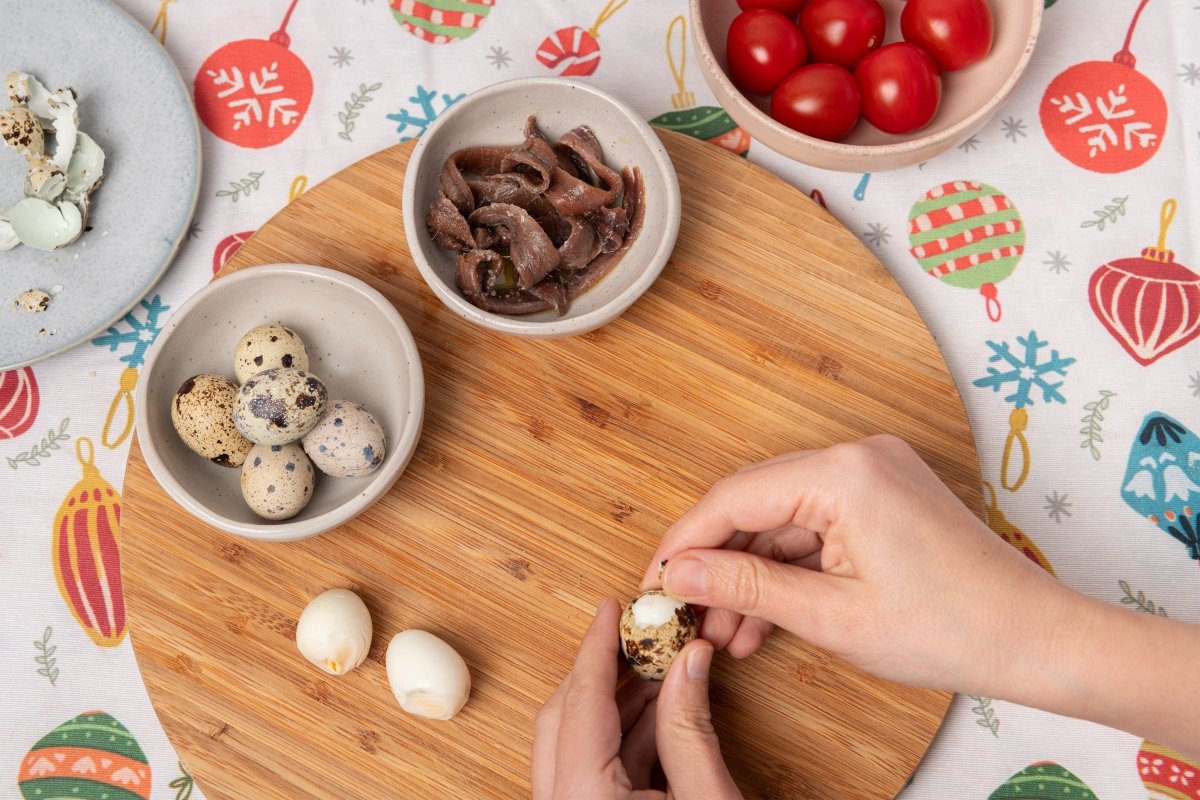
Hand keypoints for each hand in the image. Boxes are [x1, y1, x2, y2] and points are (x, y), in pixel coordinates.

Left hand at [532, 599, 740, 799]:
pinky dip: (625, 741)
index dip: (598, 647)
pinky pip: (591, 771)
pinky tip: (663, 716)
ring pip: (577, 744)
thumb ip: (690, 730)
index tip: (610, 609)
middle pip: (565, 718)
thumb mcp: (705, 798)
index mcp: (583, 797)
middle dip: (604, 672)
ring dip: (620, 708)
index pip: (583, 702)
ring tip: (663, 672)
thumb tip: (690, 660)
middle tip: (637, 637)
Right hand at [640, 435, 1067, 694]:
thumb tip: (678, 573)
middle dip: (716, 562)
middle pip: (754, 502)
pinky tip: (765, 618)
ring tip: (725, 632)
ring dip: (752, 572)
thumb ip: (746, 586)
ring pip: (783, 518)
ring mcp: (873, 473)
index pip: (733, 498)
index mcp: (843, 474)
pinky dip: (790, 567)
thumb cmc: (951, 629)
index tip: (653, 582)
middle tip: (685, 612)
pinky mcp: (883, 496)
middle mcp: (856, 457)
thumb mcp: (831, 616)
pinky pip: (816, 524)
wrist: (1034, 639)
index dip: (684, 542)